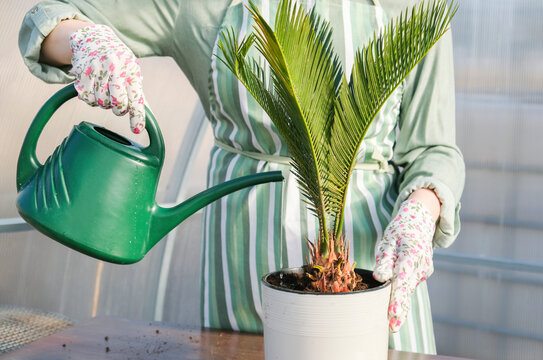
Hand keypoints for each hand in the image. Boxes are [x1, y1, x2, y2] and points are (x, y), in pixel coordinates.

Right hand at [69, 24, 144, 133]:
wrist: (93, 38)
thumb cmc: (118, 60)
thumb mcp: (131, 72)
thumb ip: (137, 93)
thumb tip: (147, 116)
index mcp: (131, 70)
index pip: (136, 98)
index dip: (137, 116)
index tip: (136, 129)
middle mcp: (115, 68)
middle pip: (117, 104)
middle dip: (118, 110)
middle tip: (118, 105)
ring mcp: (97, 69)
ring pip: (101, 103)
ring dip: (103, 103)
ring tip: (105, 90)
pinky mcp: (82, 72)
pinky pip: (87, 98)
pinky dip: (91, 99)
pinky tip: (94, 89)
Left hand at [373, 199, 434, 331]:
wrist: (421, 222)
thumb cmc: (400, 231)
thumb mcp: (388, 240)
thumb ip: (384, 260)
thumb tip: (380, 277)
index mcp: (410, 253)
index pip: (401, 279)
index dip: (397, 297)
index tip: (392, 312)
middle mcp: (420, 265)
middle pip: (407, 290)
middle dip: (400, 310)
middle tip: (392, 328)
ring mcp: (424, 270)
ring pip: (409, 290)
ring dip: (401, 306)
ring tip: (393, 325)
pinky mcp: (424, 273)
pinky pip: (410, 285)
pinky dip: (404, 295)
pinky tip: (398, 305)